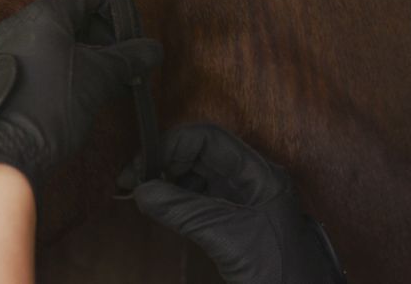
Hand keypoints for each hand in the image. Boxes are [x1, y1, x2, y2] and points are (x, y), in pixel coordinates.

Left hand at [0, 0, 162, 226]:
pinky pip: (34, 59)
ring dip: (82, 55)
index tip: (128, 40)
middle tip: (119, 66)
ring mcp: (3, 49)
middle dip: (102, 36)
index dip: (116, 8)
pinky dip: (58, 70)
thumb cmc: (48, 109)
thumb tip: (152, 49)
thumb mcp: (98, 80)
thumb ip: (129, 58)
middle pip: (71, 13)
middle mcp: (19, 23)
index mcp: (45, 14)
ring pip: (53, 39)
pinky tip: (70, 97)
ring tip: (99, 86)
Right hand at [119, 124, 345, 283]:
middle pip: (202, 153)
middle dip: (167, 161)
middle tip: (132, 181)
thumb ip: (185, 212)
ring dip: (170, 179)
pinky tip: (162, 207)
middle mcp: (252, 179)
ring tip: (142, 194)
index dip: (173, 145)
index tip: (142, 166)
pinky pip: (203, 198)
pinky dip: (179, 198)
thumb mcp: (228, 238)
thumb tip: (141, 190)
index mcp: (259, 173)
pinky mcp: (237, 221)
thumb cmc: (278, 271)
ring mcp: (245, 200)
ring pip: (200, 175)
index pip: (210, 139)